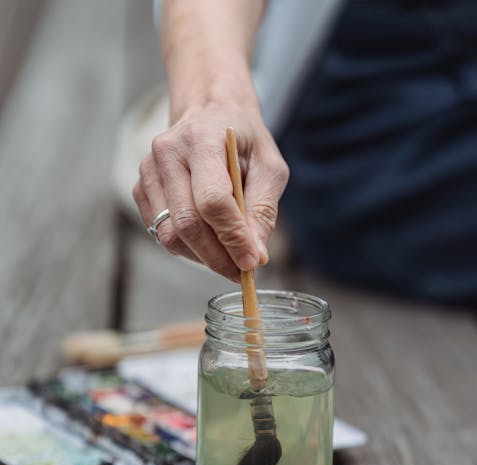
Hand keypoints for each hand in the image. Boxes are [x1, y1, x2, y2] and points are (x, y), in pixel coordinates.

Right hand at [133, 103, 288, 281]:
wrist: (210, 114)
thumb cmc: (244, 141)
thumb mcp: (269, 167)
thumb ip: (263, 211)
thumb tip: (256, 257)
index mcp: (202, 139)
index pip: (212, 200)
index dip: (232, 237)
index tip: (250, 262)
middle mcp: (167, 153)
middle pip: (188, 224)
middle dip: (217, 257)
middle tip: (240, 273)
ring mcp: (148, 171)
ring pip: (170, 235)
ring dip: (202, 257)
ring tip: (227, 259)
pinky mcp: (141, 188)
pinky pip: (161, 233)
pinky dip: (187, 249)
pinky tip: (208, 244)